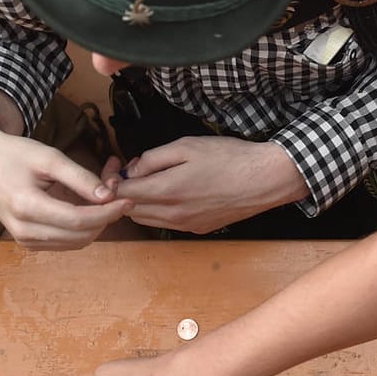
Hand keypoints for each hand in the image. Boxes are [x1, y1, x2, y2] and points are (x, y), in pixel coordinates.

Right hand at [0, 108, 130, 248]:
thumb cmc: (14, 154)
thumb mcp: (49, 158)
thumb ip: (80, 178)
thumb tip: (109, 197)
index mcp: (25, 206)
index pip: (79, 220)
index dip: (108, 212)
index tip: (126, 200)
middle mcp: (23, 230)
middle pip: (81, 235)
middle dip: (105, 217)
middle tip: (116, 193)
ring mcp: (24, 239)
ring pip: (76, 242)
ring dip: (96, 223)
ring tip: (103, 196)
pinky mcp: (28, 242)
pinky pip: (66, 242)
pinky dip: (82, 228)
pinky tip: (88, 207)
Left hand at [114, 137, 308, 235]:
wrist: (265, 180)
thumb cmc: (230, 158)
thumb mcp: (186, 146)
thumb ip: (153, 158)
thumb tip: (133, 170)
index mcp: (167, 191)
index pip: (120, 193)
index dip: (111, 179)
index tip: (117, 165)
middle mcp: (173, 214)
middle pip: (128, 210)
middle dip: (121, 192)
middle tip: (130, 171)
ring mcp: (186, 225)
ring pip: (145, 220)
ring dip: (138, 203)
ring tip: (149, 182)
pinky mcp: (198, 229)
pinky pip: (165, 223)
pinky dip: (158, 211)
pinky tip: (170, 193)